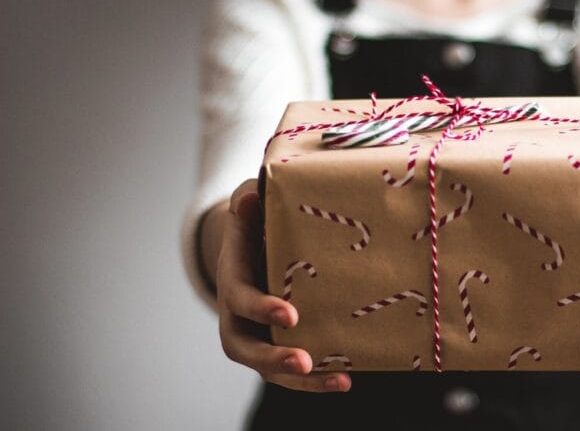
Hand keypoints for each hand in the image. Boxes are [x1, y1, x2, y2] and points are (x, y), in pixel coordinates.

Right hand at [216, 179, 351, 391]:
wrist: (252, 244)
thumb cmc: (255, 223)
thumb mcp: (250, 206)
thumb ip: (249, 202)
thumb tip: (251, 198)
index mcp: (233, 280)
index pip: (240, 299)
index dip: (261, 308)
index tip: (290, 314)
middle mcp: (238, 316)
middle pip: (245, 348)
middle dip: (273, 357)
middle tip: (303, 361)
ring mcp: (257, 334)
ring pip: (268, 369)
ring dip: (301, 380)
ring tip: (339, 380)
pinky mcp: (277, 345)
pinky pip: (291, 371)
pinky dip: (316, 380)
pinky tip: (346, 379)